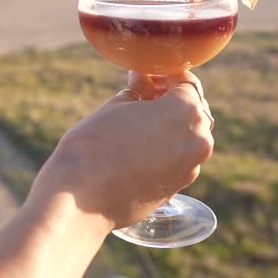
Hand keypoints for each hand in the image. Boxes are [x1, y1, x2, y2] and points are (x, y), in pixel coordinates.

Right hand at [29, 71, 214, 230]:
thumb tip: (143, 83)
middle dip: (171, 101)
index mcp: (186, 111)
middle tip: (141, 95)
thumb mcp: (115, 107)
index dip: (165, 76)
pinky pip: (178, 160)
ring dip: (169, 126)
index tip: (146, 76)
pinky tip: (136, 148)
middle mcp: (197, 140)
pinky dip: (165, 150)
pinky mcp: (177, 189)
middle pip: (193, 110)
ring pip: (187, 137)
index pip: (186, 82)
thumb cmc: (94, 146)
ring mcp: (190, 168)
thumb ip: (137, 92)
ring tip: (136, 122)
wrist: (80, 201)